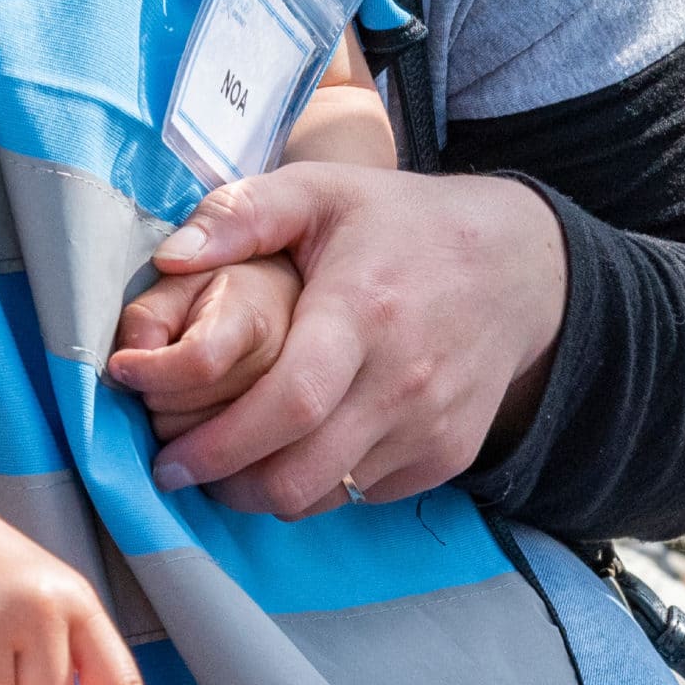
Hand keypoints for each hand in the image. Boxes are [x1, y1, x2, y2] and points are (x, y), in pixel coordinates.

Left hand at [144, 164, 566, 511]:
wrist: (516, 265)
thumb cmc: (398, 224)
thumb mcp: (320, 189)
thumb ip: (240, 214)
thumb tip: (168, 262)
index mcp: (362, 311)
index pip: (289, 404)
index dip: (220, 446)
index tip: (168, 460)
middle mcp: (402, 380)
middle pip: (299, 474)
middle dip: (226, 486)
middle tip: (182, 469)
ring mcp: (430, 425)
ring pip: (325, 495)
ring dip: (265, 491)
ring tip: (229, 460)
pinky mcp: (447, 455)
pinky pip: (362, 494)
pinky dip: (319, 484)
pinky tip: (296, 446)